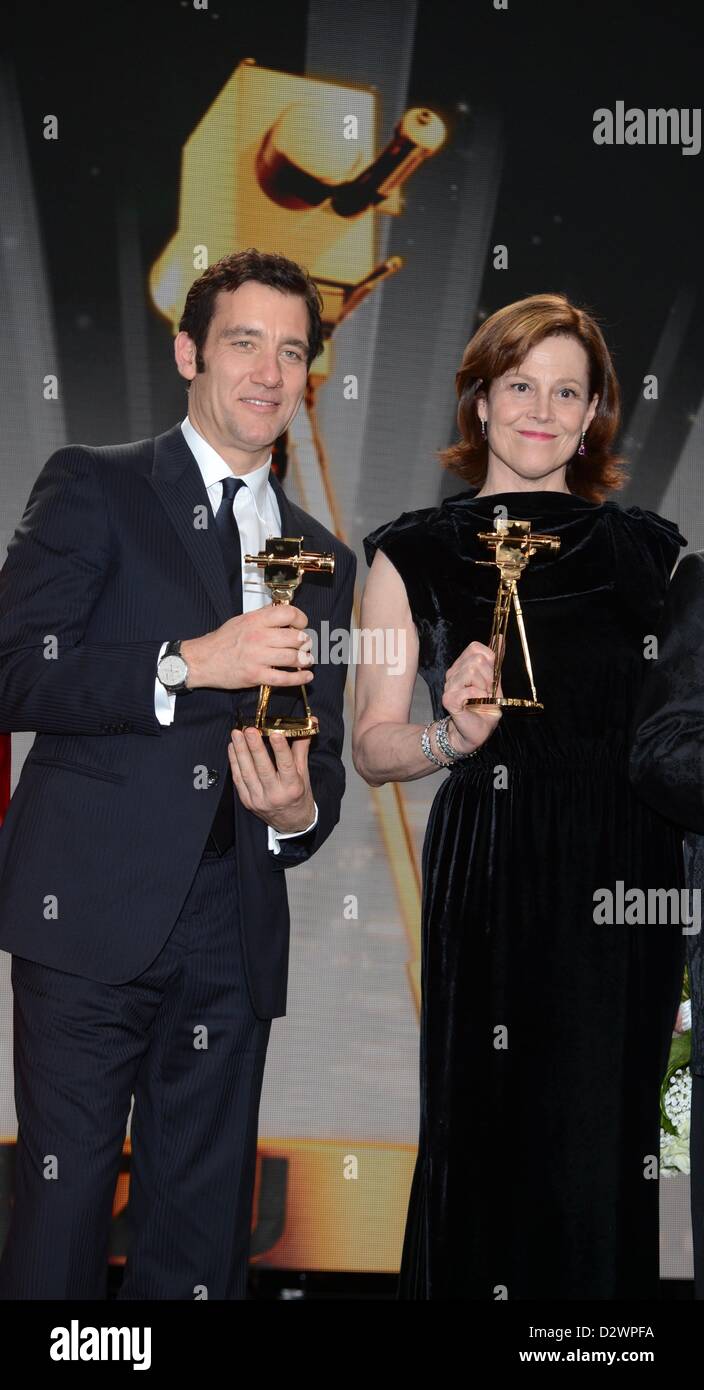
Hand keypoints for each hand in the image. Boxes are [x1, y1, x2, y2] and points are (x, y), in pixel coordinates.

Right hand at [181, 606, 313, 691]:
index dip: (301, 619)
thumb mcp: (241, 620)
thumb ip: (262, 617)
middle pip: (295, 638)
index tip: (302, 625)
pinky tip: (306, 676)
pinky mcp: (255, 675)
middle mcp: (258, 637)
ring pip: (292, 657)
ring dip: (305, 660)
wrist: (202, 660)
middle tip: (306, 645)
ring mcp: (257, 657)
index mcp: (255, 620)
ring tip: (307, 660)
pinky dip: (298, 678)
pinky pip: (283, 678)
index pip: (288, 614)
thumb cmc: (221, 641)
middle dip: (305, 642)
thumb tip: (282, 613)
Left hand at [228, 726, 315, 832]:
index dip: (280, 749)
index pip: (286, 765)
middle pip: (263, 769)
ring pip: (247, 773)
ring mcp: (259, 799)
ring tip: (237, 734)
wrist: (292, 824)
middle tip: (249, 730)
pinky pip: (239, 780)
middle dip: (254, 747)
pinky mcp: (247, 801)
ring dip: (240, 752)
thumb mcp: (304, 774)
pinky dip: (234, 763)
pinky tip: (233, 748)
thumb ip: (301, 748)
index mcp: (293, 788)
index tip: (275, 733)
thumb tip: (308, 725)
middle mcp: (275, 795)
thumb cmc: (299, 796)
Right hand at [441, 639, 503, 752]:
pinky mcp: (448, 699)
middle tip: (488, 691)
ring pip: (471, 672)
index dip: (489, 659)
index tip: (492, 676)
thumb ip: (496, 662)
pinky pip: (468, 689)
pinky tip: (476, 703)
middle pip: (476, 660)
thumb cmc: (485, 709)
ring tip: (482, 698)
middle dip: (489, 676)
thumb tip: (500, 637)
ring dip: (484, 688)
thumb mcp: (495, 683)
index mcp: (463, 667)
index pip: (475, 648)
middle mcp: (454, 673)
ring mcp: (449, 686)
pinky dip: (478, 697)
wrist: (476, 733)